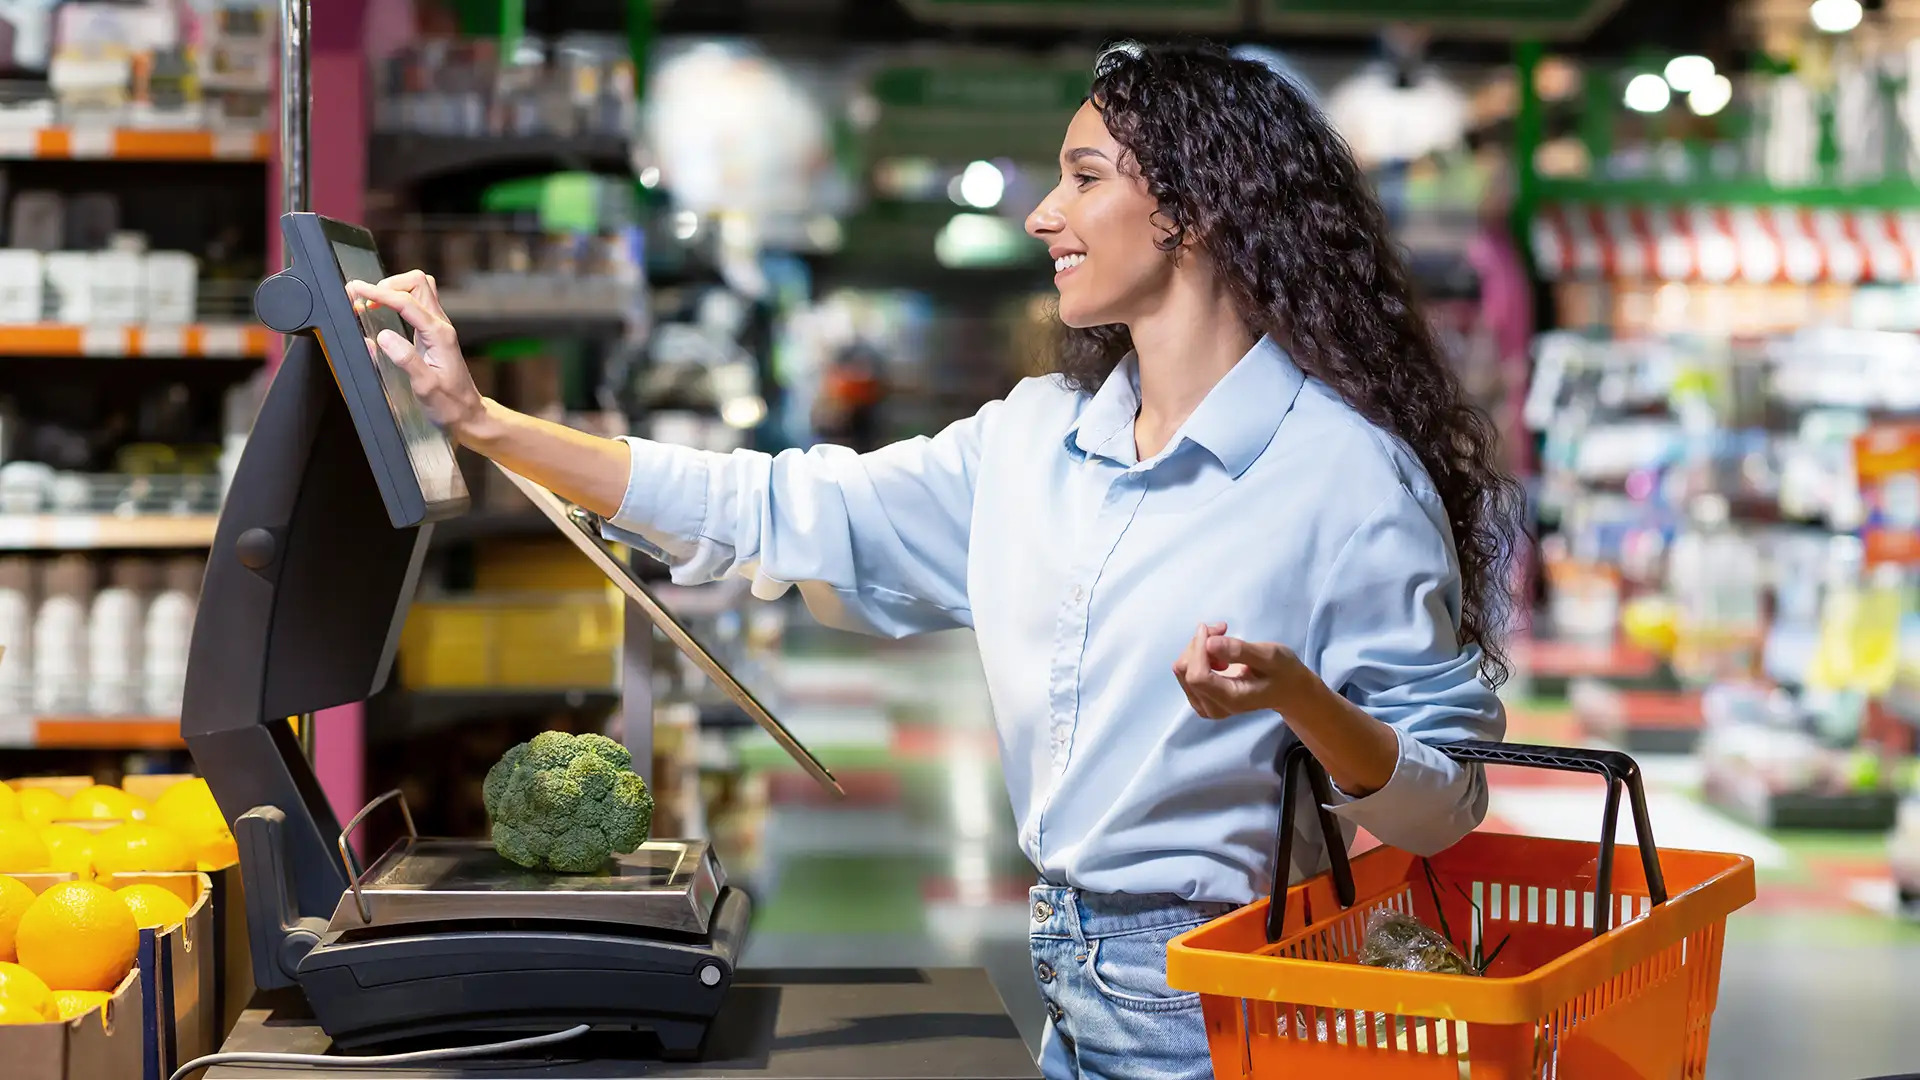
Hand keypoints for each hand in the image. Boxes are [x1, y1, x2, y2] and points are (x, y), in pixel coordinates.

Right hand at [344, 271, 486, 441]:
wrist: (467, 413)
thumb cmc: (449, 404)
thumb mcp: (425, 386)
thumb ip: (405, 360)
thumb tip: (383, 336)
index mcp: (439, 335)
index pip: (407, 302)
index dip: (379, 293)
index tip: (356, 290)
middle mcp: (441, 326)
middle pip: (418, 283)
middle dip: (388, 284)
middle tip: (364, 298)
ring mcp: (438, 327)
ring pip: (419, 290)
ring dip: (393, 290)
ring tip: (370, 303)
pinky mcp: (433, 333)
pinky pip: (416, 305)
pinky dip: (396, 301)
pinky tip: (381, 312)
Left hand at [1172, 622, 1312, 719]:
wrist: (1287, 690)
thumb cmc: (1282, 672)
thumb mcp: (1270, 656)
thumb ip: (1240, 651)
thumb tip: (1209, 643)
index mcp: (1231, 699)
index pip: (1197, 676)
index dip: (1198, 649)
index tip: (1214, 630)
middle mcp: (1213, 707)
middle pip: (1186, 671)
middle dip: (1199, 644)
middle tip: (1222, 629)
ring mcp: (1204, 705)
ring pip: (1182, 670)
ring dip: (1198, 647)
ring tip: (1222, 637)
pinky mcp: (1201, 698)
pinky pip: (1186, 672)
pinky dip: (1198, 655)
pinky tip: (1217, 650)